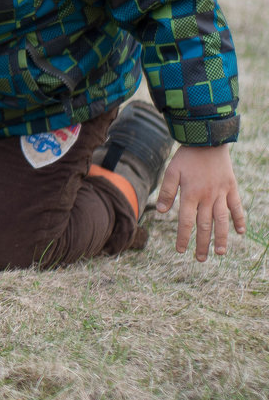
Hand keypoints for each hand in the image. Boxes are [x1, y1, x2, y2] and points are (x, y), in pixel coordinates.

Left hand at [155, 144, 245, 260]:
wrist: (207, 140)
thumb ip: (166, 191)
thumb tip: (160, 211)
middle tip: (200, 259)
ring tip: (219, 253)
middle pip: (204, 225)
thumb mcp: (171, 171)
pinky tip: (240, 232)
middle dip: (202, 244)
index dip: (183, 237)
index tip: (180, 250)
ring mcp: (221, 194)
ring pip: (222, 220)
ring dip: (221, 238)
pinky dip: (239, 220)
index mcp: (190, 194)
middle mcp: (206, 197)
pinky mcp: (231, 188)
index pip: (185, 221)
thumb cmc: (186, 157)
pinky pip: (236, 207)